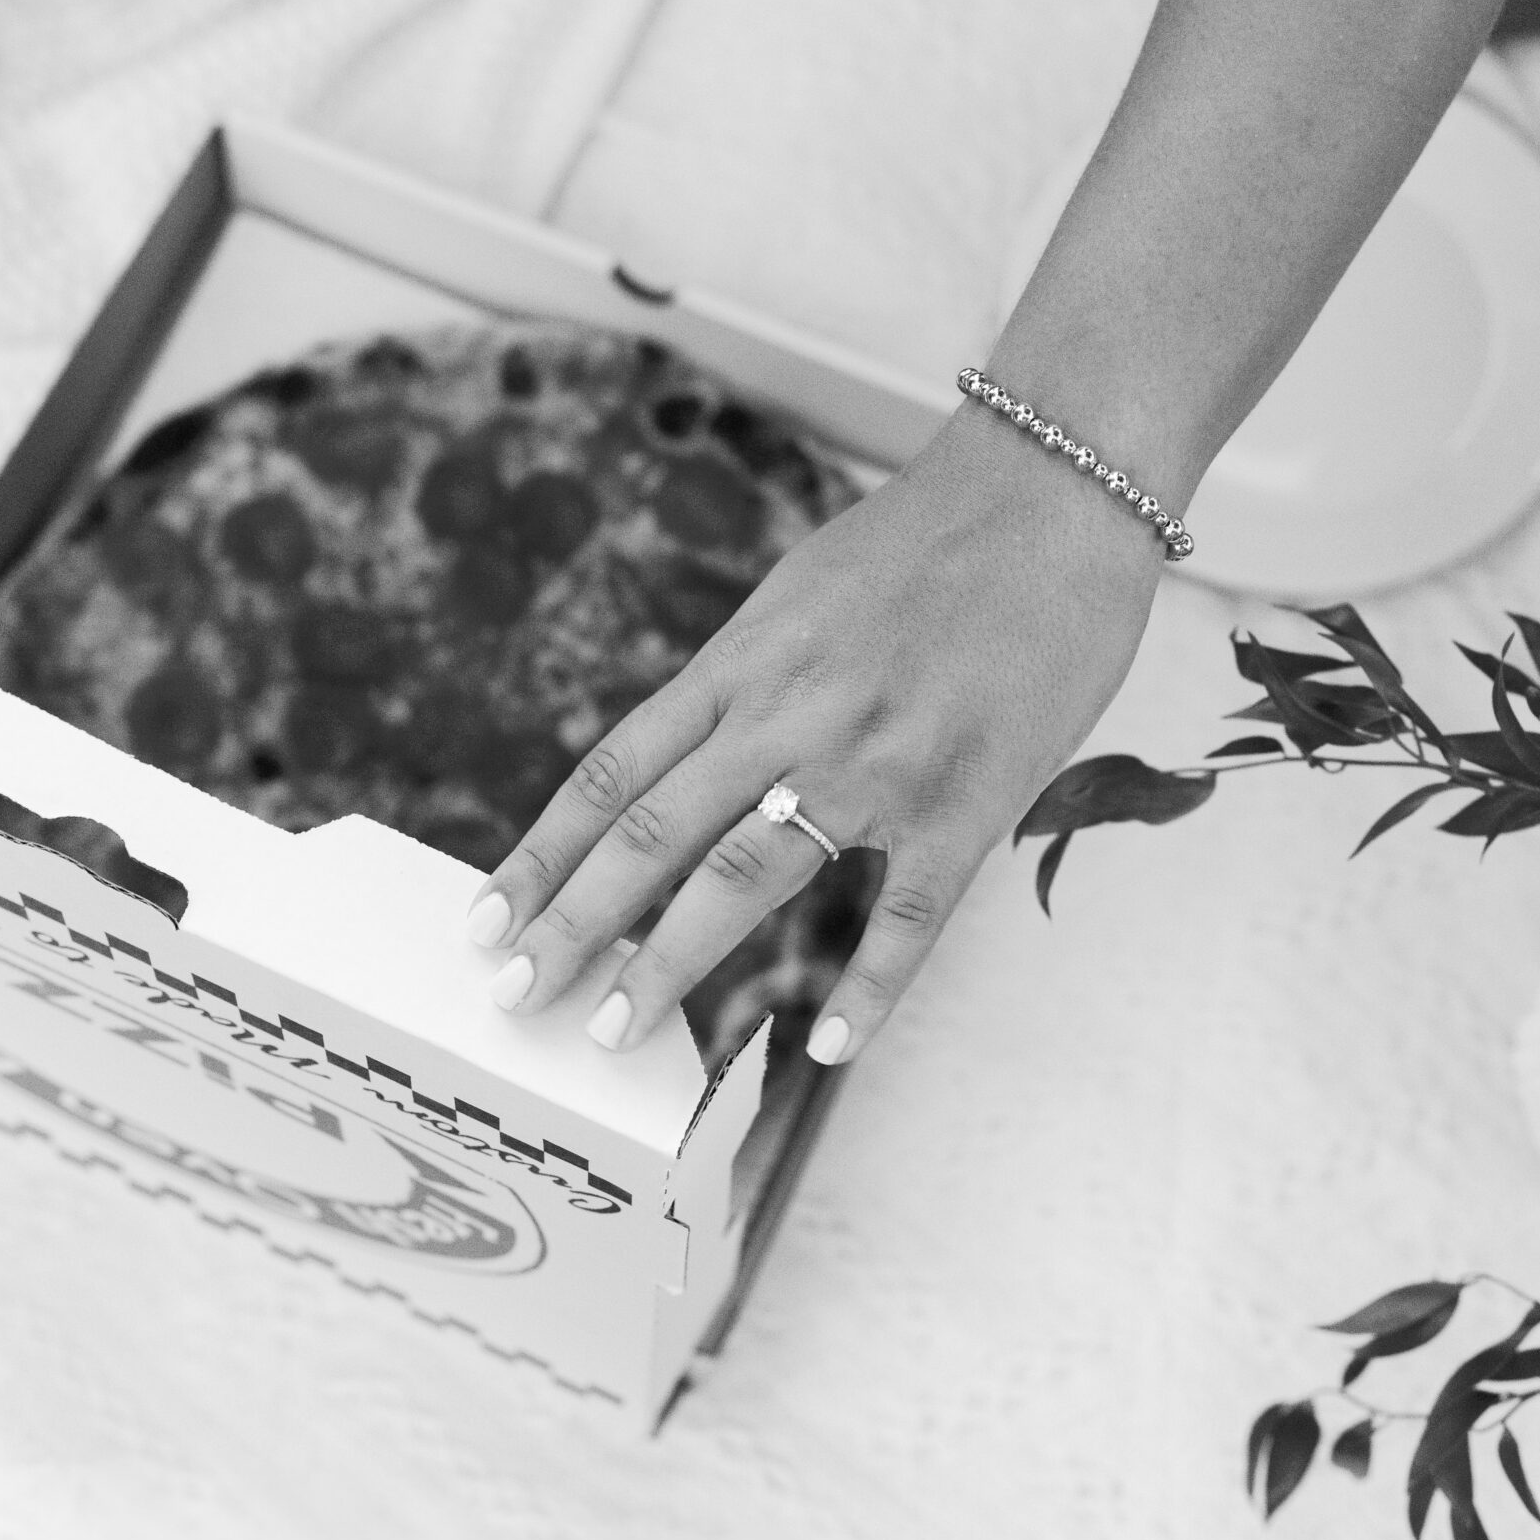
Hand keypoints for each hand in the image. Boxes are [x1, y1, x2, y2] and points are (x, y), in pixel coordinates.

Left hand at [469, 410, 1165, 1065]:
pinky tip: (832, 1047)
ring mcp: (876, 763)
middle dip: (573, 924)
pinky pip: (908, 916)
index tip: (487, 917)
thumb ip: (744, 680)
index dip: (543, 853)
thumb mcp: (800, 593)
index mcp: (743, 661)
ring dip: (669, 962)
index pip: (614, 773)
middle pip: (653, 835)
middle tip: (514, 995)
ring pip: (747, 878)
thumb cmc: (929, 538)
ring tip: (611, 1030)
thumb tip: (688, 755)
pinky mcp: (966, 800)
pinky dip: (870, 987)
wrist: (1052, 493)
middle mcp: (789, 715)